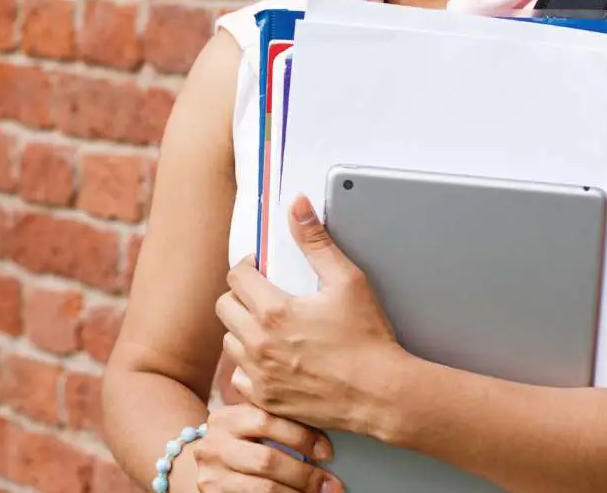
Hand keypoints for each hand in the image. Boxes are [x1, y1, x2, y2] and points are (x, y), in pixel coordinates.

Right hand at [190, 403, 337, 491]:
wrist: (200, 466)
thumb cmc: (236, 443)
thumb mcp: (245, 425)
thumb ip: (273, 420)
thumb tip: (323, 432)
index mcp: (226, 419)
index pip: (266, 420)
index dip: (301, 436)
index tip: (327, 452)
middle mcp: (214, 446)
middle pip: (267, 460)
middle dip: (305, 474)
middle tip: (331, 484)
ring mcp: (212, 476)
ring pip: (264, 488)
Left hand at [216, 196, 404, 433]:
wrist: (381, 395)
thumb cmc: (367, 341)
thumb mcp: (347, 281)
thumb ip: (316, 241)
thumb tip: (297, 207)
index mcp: (273, 312)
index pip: (236, 276)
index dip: (249, 267)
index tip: (262, 270)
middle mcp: (259, 344)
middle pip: (224, 307)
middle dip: (241, 296)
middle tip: (263, 296)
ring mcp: (260, 375)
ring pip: (229, 342)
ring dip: (243, 330)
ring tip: (270, 327)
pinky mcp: (266, 399)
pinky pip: (239, 377)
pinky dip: (250, 367)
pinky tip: (272, 360)